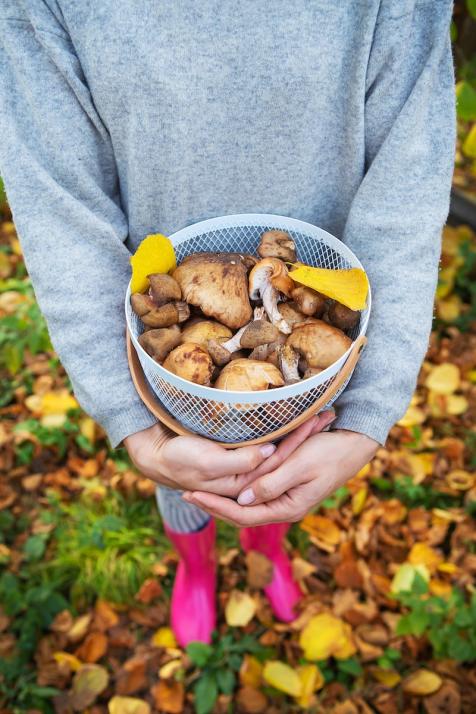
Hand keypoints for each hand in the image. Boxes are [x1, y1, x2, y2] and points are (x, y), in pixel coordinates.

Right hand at [123, 410, 335, 495]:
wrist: (153, 454)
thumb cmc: (178, 458)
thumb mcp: (209, 462)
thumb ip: (241, 462)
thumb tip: (270, 454)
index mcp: (244, 489)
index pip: (279, 466)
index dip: (299, 444)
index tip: (319, 422)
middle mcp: (248, 481)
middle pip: (282, 459)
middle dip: (305, 437)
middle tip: (328, 415)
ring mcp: (242, 472)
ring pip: (276, 453)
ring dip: (296, 433)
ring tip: (319, 416)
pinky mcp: (234, 460)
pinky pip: (262, 447)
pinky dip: (278, 434)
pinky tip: (288, 422)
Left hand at [182, 429, 378, 525]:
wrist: (354, 447)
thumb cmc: (328, 452)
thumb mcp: (299, 465)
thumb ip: (271, 483)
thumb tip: (243, 499)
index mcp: (289, 508)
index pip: (244, 514)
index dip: (216, 506)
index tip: (192, 494)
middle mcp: (286, 509)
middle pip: (242, 514)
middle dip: (214, 505)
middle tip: (186, 494)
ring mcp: (287, 500)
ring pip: (247, 507)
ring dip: (223, 500)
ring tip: (198, 491)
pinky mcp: (287, 489)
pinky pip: (255, 496)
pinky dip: (236, 493)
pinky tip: (223, 484)